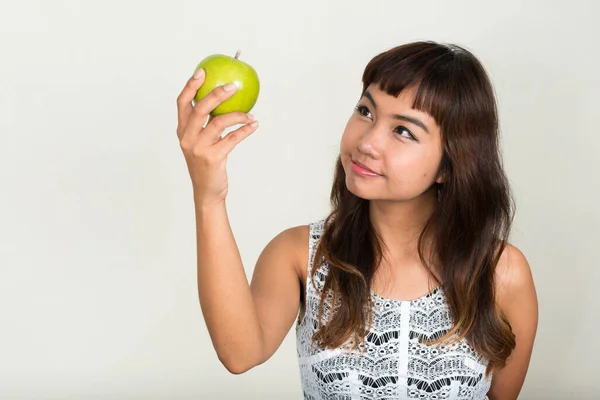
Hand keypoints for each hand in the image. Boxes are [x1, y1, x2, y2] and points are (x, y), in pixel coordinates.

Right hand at [176, 69, 257, 205]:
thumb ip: (206, 124)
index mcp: (182, 131)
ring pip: (219, 122)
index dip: (191, 86)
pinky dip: (245, 130)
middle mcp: (187, 138)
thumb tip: (224, 100)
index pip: (182, 103)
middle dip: (217, 94)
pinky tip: (253, 125)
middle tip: (233, 86)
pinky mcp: (213, 158)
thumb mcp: (201, 142)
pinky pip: (232, 138)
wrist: (207, 192)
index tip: (203, 72)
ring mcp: (199, 148)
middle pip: (200, 109)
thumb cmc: (206, 164)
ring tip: (250, 114)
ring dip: (238, 115)